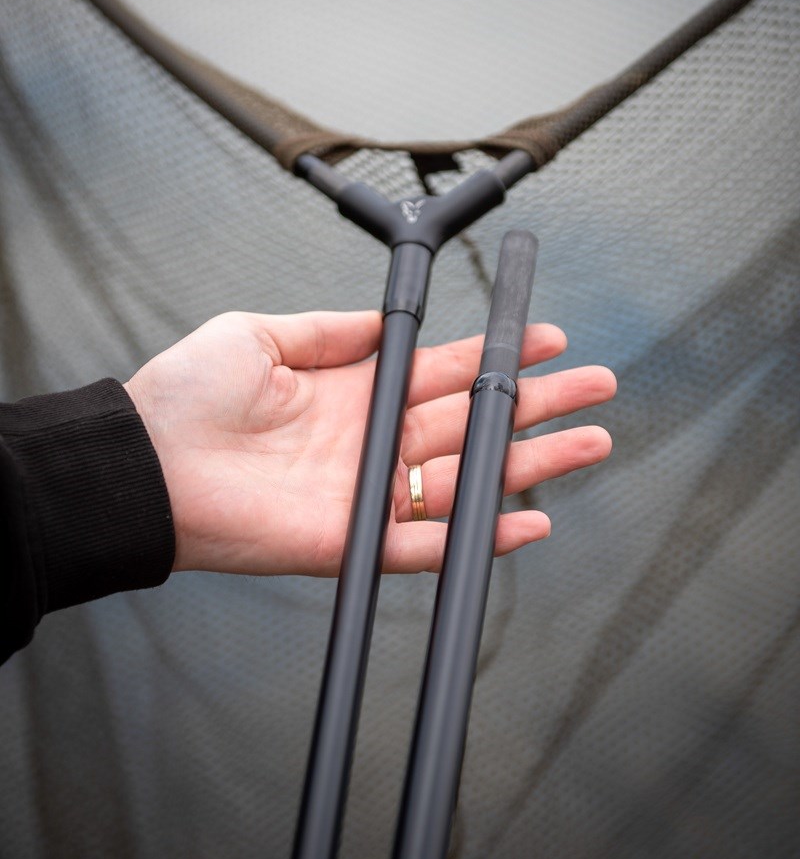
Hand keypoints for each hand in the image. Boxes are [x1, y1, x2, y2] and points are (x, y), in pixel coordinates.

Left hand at [124, 311, 615, 575]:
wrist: (145, 465)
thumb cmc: (186, 397)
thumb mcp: (261, 334)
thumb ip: (330, 329)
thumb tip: (381, 315)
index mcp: (353, 390)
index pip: (442, 371)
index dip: (494, 355)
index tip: (543, 339)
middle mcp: (371, 440)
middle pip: (472, 421)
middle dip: (537, 404)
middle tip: (595, 388)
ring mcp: (368, 491)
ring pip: (468, 478)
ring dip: (532, 464)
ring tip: (592, 442)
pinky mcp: (354, 540)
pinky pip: (430, 543)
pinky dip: (482, 536)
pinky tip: (531, 519)